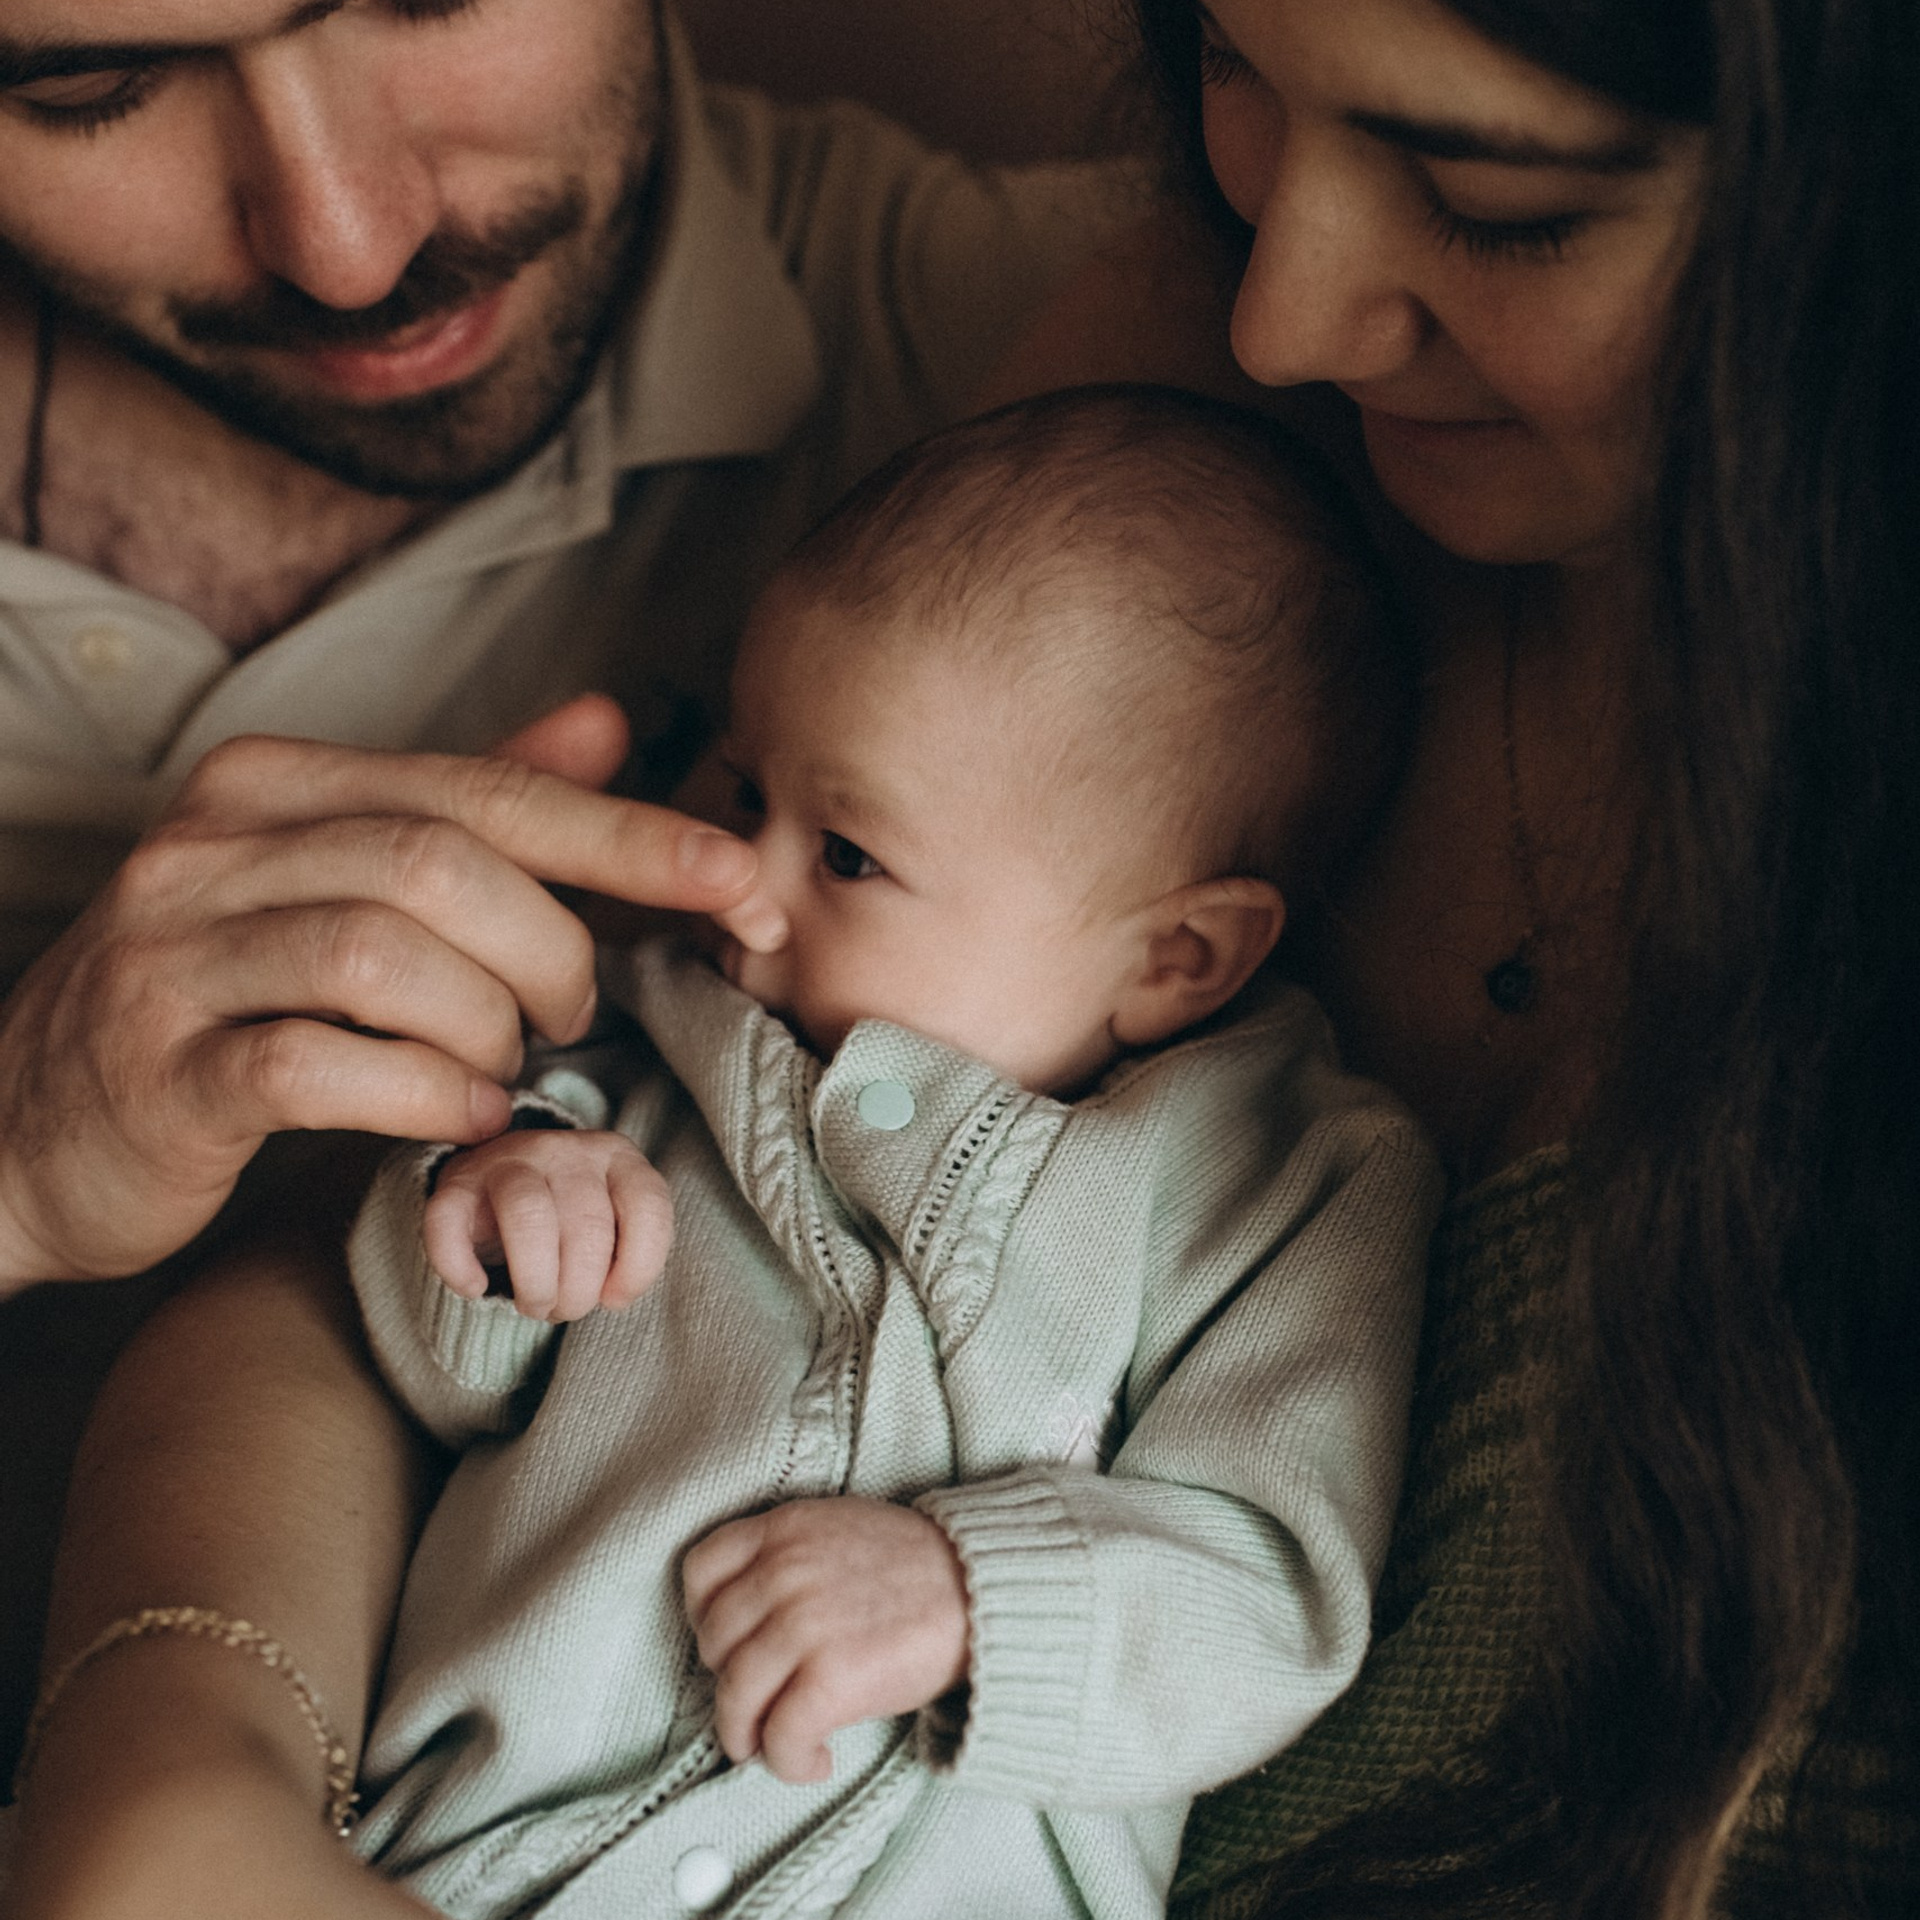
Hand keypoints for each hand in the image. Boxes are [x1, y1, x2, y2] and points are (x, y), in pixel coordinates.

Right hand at [0, 697, 758, 1287]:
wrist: (19, 1125)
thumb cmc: (219, 998)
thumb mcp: (335, 880)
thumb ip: (467, 804)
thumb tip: (607, 722)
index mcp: (274, 785)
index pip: (486, 789)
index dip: (628, 835)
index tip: (740, 878)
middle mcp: (213, 847)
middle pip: (445, 863)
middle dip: (554, 947)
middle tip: (576, 1015)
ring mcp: (174, 956)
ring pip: (389, 956)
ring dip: (491, 1023)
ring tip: (510, 1063)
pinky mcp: (159, 1070)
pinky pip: (322, 1066)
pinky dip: (425, 1092)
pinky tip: (459, 1110)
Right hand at [425, 1128, 671, 1320]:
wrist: (498, 1187)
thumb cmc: (569, 1219)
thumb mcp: (614, 1224)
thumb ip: (628, 1252)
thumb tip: (612, 1296)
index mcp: (616, 1156)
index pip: (647, 1205)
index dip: (638, 1265)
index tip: (615, 1299)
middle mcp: (565, 1149)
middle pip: (587, 1225)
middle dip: (579, 1290)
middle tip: (564, 1309)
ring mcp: (508, 1160)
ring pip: (529, 1217)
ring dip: (535, 1282)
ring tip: (534, 1306)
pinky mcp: (456, 1183)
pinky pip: (450, 1221)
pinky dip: (460, 1266)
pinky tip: (474, 1288)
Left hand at [682, 1497, 969, 1783]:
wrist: (983, 1589)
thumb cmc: (917, 1568)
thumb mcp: (840, 1531)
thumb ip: (788, 1558)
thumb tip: (747, 1622)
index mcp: (785, 1529)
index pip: (700, 1570)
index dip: (703, 1616)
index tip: (728, 1643)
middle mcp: (785, 1571)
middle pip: (713, 1643)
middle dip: (729, 1681)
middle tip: (759, 1702)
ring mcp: (805, 1624)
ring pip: (735, 1697)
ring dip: (748, 1736)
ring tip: (774, 1746)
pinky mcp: (833, 1677)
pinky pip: (780, 1737)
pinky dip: (790, 1762)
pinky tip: (816, 1760)